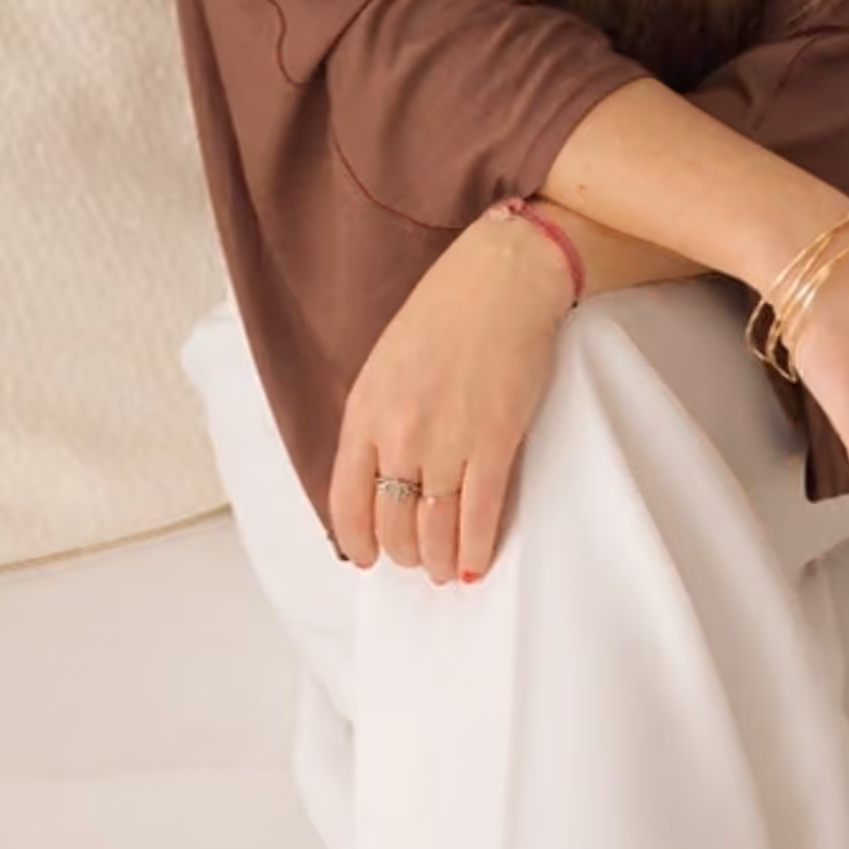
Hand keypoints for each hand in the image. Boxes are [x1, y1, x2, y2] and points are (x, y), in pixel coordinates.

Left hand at [329, 209, 570, 583]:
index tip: (366, 554)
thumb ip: (377, 420)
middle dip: (402, 551)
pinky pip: (478, 514)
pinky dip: (475, 547)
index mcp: (364, 411)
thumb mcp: (385, 363)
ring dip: (437, 559)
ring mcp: (447, 440)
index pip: (346, 500)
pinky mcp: (494, 441)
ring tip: (443, 569)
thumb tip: (381, 474)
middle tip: (414, 559)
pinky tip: (473, 561)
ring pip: (434, 528)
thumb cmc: (445, 312)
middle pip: (392, 521)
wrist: (501, 279)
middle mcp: (399, 433)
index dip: (356, 539)